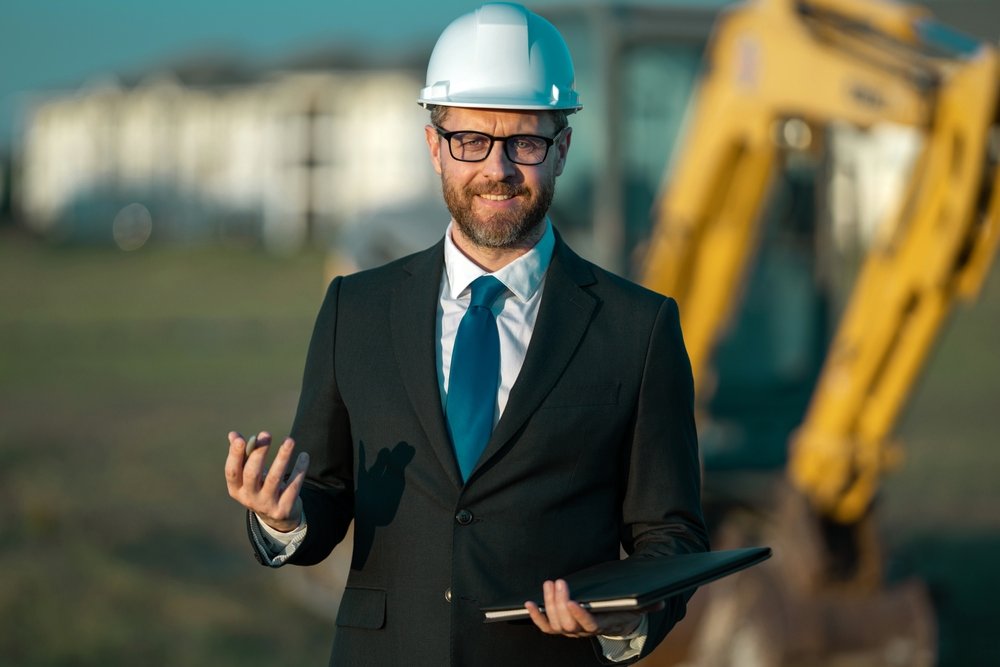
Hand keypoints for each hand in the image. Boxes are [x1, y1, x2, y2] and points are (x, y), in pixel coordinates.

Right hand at [224, 431, 308, 532]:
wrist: (278, 517)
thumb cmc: (261, 487)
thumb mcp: (249, 475)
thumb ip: (242, 454)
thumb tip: (233, 434)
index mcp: (236, 489)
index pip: (232, 472)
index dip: (235, 456)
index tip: (242, 439)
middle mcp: (249, 498)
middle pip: (252, 474)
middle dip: (259, 453)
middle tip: (266, 434)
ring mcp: (267, 505)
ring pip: (274, 479)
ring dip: (282, 457)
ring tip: (289, 440)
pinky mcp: (284, 508)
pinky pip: (293, 486)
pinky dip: (299, 470)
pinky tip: (304, 455)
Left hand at [525, 579, 661, 637]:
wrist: (612, 623)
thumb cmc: (622, 612)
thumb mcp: (636, 608)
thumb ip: (647, 605)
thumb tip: (659, 602)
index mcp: (600, 627)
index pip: (588, 625)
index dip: (579, 616)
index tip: (573, 601)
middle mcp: (582, 632)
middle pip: (567, 623)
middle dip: (560, 603)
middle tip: (560, 582)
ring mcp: (569, 630)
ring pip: (555, 622)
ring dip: (549, 603)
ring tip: (550, 583)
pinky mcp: (559, 626)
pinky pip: (545, 626)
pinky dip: (535, 617)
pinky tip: (528, 603)